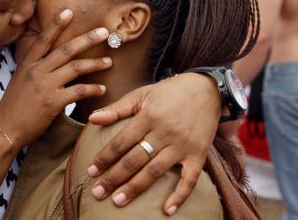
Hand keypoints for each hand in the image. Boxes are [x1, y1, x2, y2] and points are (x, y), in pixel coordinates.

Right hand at [0, 9, 111, 150]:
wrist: (5, 129)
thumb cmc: (13, 107)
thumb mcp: (19, 81)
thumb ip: (34, 69)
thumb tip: (51, 62)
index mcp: (27, 64)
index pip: (44, 39)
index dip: (56, 24)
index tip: (69, 12)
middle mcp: (36, 71)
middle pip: (66, 49)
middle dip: (87, 39)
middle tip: (104, 32)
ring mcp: (45, 85)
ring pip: (76, 68)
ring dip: (95, 64)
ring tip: (109, 61)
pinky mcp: (53, 102)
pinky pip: (78, 91)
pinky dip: (93, 89)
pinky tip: (102, 89)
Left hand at [86, 72, 219, 214]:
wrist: (207, 89)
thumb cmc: (170, 92)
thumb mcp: (142, 94)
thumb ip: (117, 108)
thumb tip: (91, 119)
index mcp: (148, 116)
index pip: (121, 141)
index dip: (104, 157)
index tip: (91, 171)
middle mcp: (164, 132)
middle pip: (135, 159)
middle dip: (114, 177)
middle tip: (98, 192)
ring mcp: (182, 145)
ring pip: (155, 171)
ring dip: (135, 188)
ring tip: (118, 201)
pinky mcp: (198, 154)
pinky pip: (190, 179)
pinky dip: (179, 196)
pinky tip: (167, 210)